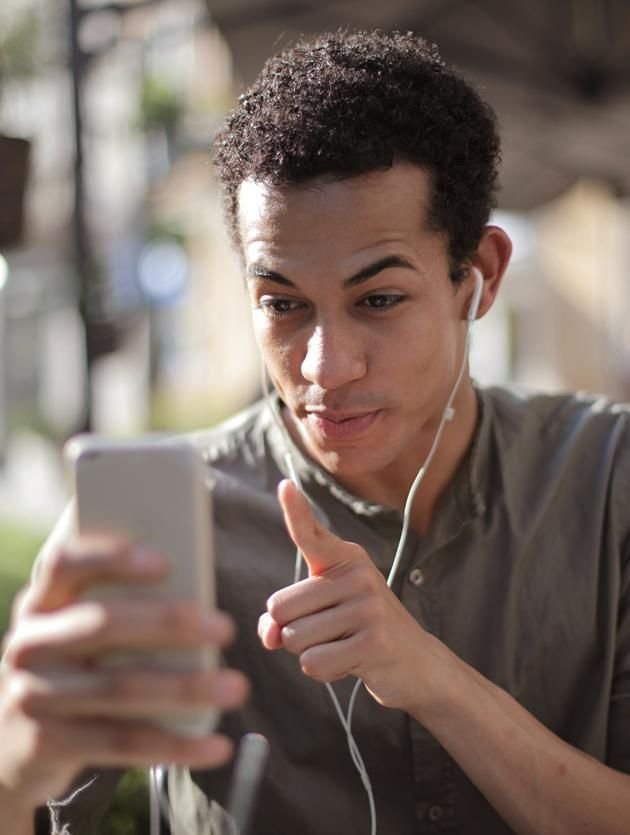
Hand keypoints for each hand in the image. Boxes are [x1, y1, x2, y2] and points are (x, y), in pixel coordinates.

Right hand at [0, 535, 248, 809]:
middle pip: (103, 624)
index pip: (65, 564)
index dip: (112, 558)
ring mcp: (32, 695)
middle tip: (225, 628)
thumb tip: (199, 591)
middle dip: (169, 623)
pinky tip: (216, 745)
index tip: (165, 562)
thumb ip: (120, 605)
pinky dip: (175, 745)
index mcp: (41, 601)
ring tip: (236, 687)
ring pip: (120, 687)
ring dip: (186, 688)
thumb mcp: (76, 628)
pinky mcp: (46, 744)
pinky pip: (120, 743)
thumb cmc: (71, 664)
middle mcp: (30, 643)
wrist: (9, 743)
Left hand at [258, 480, 435, 712]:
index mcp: (345, 559)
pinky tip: (350, 663)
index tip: (284, 485)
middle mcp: (358, 575)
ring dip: (309, 652)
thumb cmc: (357, 632)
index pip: (311, 533)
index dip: (295, 510)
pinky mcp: (375, 641)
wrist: (414, 662)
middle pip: (280, 608)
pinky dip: (323, 671)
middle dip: (291, 631)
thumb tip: (269, 634)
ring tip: (343, 645)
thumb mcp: (321, 614)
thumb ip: (284, 618)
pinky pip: (313, 663)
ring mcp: (369, 607)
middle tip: (330, 632)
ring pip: (294, 639)